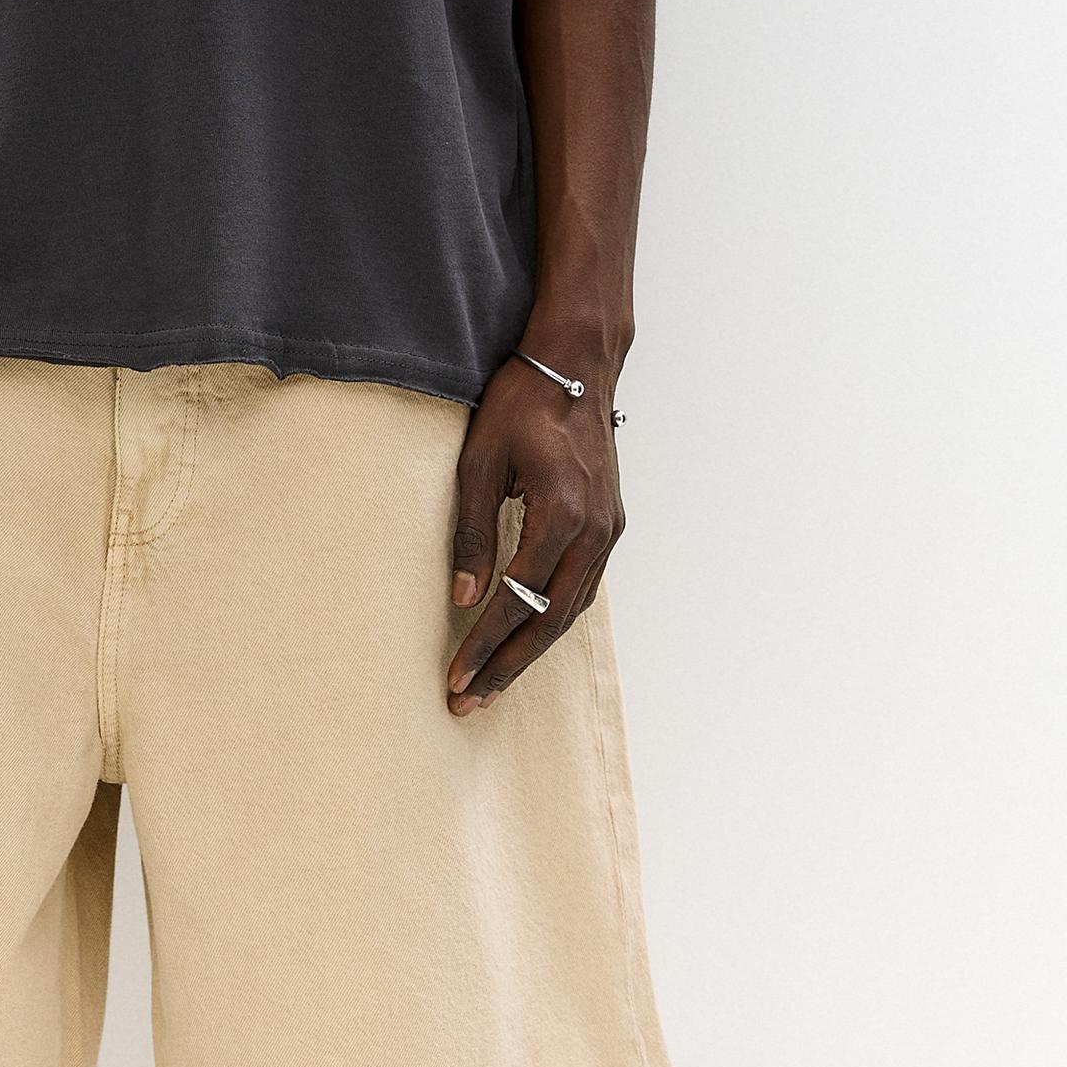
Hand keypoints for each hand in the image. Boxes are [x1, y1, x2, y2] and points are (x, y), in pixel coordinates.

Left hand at [444, 355, 623, 714]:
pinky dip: (554, 619)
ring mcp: (609, 530)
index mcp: (561, 513)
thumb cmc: (521, 403)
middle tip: (469, 701)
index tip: (455, 677)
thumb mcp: (479, 460)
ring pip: (570, 611)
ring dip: (531, 649)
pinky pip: (582, 588)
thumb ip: (472, 532)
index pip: (518, 599)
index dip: (484, 643)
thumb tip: (462, 597)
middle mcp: (594, 531)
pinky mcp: (610, 525)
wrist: (575, 364)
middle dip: (507, 665)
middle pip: (550, 621)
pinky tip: (527, 636)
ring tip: (492, 682)